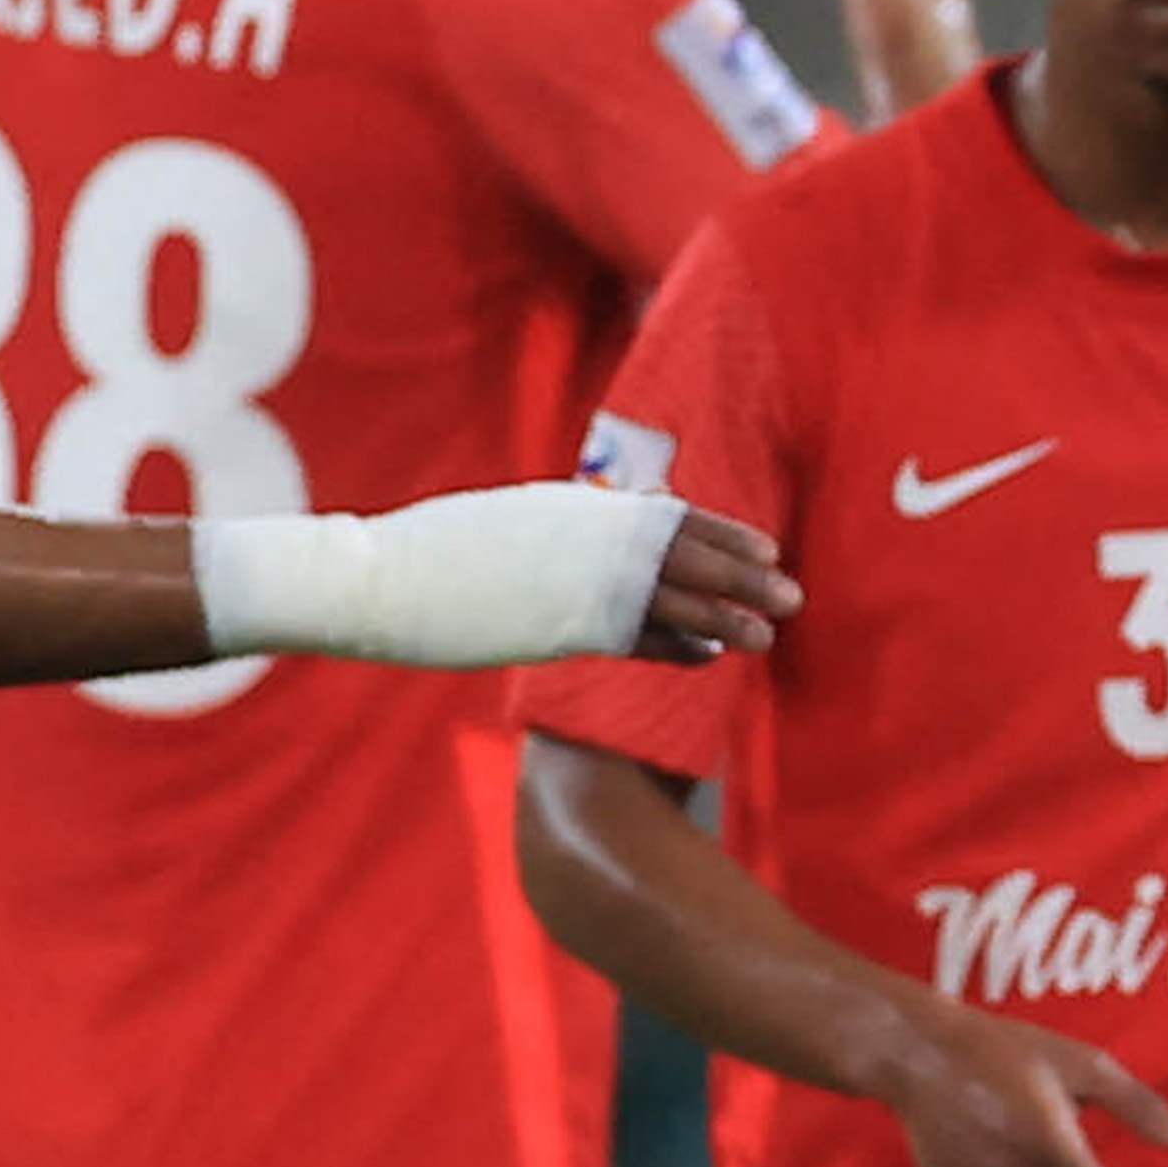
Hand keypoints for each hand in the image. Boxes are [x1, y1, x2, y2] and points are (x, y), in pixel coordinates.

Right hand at [196, 483, 796, 668]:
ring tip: (774, 631)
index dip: (723, 534)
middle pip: (686, 554)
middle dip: (744, 574)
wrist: (375, 576)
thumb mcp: (512, 528)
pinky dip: (680, 646)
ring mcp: (575, 581)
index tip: (764, 545)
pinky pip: (637, 638)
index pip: (670, 518)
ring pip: (675, 596)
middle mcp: (585, 537)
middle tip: (792, 590)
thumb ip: (566, 534)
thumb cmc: (433, 555)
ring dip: (730, 614)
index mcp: (576, 508)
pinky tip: (714, 658)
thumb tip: (601, 533)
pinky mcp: (561, 626)